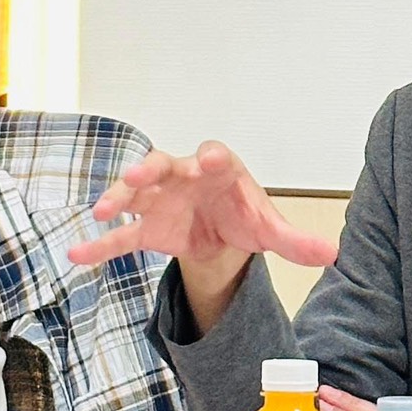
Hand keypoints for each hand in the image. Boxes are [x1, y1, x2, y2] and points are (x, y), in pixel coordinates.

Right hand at [67, 142, 338, 330]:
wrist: (222, 232)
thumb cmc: (245, 216)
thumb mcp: (271, 230)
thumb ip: (297, 242)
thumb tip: (333, 254)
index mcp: (221, 171)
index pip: (216, 156)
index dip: (213, 157)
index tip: (211, 160)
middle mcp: (186, 178)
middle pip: (166, 164)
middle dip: (153, 168)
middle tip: (140, 173)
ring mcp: (162, 200)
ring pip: (136, 192)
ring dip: (119, 197)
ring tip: (103, 210)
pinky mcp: (148, 227)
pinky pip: (121, 235)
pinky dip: (100, 244)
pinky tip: (78, 253)